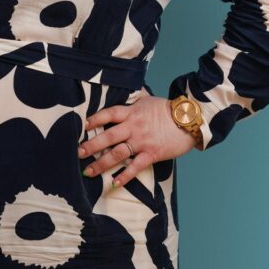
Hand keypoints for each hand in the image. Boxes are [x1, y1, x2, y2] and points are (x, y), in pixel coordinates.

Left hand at [78, 93, 197, 187]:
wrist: (190, 119)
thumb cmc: (169, 109)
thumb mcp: (149, 99)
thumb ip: (136, 96)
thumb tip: (129, 85)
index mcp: (132, 112)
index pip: (109, 114)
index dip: (94, 119)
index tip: (82, 126)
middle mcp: (134, 127)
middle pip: (108, 136)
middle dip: (91, 145)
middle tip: (77, 153)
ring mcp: (142, 141)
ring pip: (118, 154)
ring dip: (101, 163)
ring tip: (88, 171)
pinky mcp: (152, 154)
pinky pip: (135, 166)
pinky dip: (124, 176)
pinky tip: (114, 183)